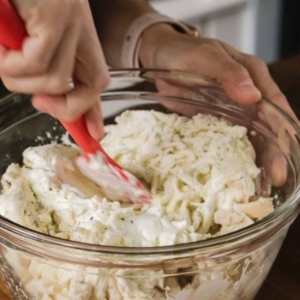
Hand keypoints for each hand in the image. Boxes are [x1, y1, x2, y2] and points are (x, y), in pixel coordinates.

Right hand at [0, 0, 109, 139]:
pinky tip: (1, 43)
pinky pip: (37, 63)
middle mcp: (79, 28)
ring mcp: (70, 21)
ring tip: (3, 56)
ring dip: (21, 80)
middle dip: (68, 107)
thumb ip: (38, 63)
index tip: (94, 134)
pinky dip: (11, 64)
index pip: (94, 81)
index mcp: (76, 33)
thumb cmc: (11, 4)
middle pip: (96, 85)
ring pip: (57, 80)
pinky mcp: (54, 14)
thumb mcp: (25, 35)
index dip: (93, 111)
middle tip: (42, 105)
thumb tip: (44, 95)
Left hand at [139, 24, 298, 186]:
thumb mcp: (206, 57)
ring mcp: (232, 112)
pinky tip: (238, 173)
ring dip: (259, 160)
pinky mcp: (217, 122)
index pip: (276, 106)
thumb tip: (252, 97)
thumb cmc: (183, 53)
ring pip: (252, 137)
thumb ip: (229, 73)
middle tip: (276, 179)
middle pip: (268, 127)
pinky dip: (236, 156)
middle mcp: (248, 97)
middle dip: (275, 153)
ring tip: (264, 185)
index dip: (282, 131)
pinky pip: (230, 141)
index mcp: (253, 77)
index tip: (284, 155)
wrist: (160, 60)